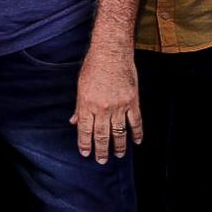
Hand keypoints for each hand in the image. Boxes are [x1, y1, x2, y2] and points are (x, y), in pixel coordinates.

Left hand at [73, 46, 141, 163]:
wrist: (112, 51)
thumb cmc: (94, 66)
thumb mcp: (81, 85)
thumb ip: (79, 106)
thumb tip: (73, 121)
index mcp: (87, 103)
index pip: (85, 129)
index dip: (84, 143)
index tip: (85, 153)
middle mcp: (102, 108)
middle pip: (101, 134)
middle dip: (101, 150)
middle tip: (101, 160)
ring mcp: (118, 106)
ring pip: (118, 132)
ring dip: (118, 146)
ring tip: (118, 155)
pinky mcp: (132, 101)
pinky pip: (135, 122)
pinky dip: (137, 133)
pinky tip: (137, 141)